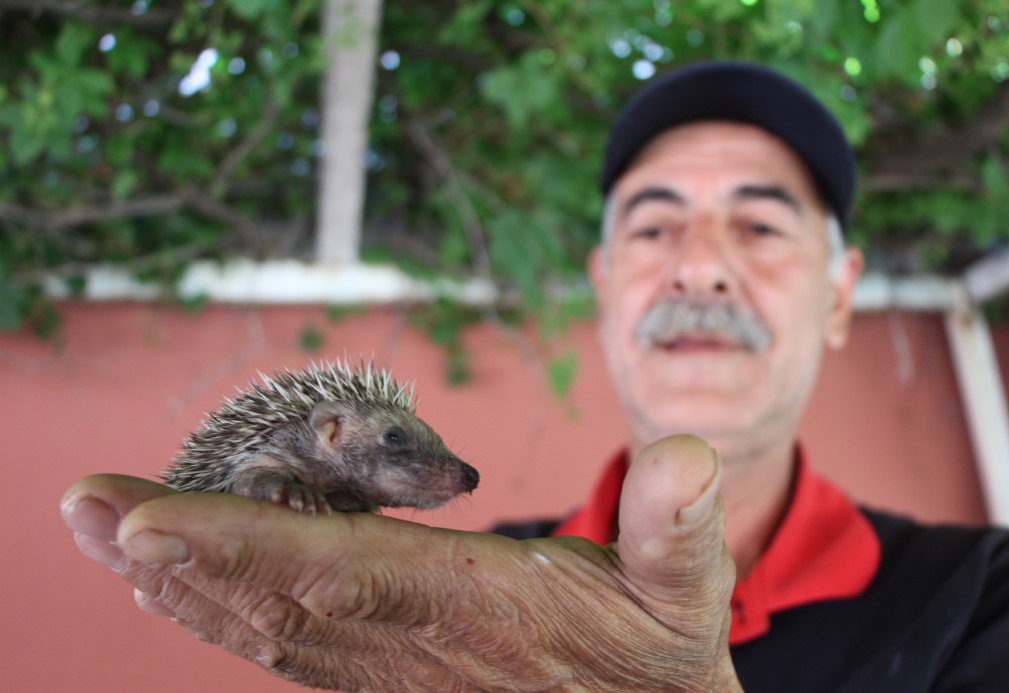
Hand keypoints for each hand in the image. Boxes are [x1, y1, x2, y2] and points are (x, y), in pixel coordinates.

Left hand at [61, 435, 740, 691]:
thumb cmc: (653, 664)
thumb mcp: (686, 598)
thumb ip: (678, 531)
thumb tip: (681, 458)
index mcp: (473, 613)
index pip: (341, 573)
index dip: (244, 548)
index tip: (149, 520)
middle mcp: (411, 645)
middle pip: (273, 600)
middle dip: (175, 554)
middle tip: (84, 505)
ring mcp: (388, 666)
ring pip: (266, 626)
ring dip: (181, 580)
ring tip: (107, 531)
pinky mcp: (385, 671)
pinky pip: (286, 641)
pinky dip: (224, 604)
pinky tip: (180, 578)